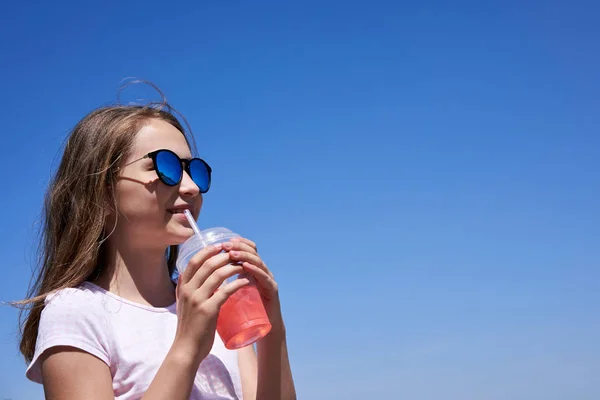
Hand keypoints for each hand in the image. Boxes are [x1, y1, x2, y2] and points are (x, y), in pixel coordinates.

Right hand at [174, 243, 250, 362]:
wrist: (186, 349)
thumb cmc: (188, 328)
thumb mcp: (183, 304)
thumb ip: (188, 290)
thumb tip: (196, 277)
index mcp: (182, 287)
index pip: (193, 261)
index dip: (207, 251)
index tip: (219, 246)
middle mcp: (188, 290)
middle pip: (207, 264)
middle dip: (224, 256)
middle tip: (236, 254)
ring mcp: (197, 299)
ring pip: (218, 274)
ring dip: (233, 267)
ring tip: (244, 266)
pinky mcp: (208, 310)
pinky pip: (226, 291)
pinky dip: (237, 283)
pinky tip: (245, 281)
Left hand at [223, 237, 284, 333]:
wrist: (260, 331)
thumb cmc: (244, 313)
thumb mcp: (232, 293)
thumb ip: (223, 282)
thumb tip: (202, 274)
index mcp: (252, 270)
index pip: (247, 249)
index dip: (237, 243)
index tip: (222, 241)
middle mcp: (261, 271)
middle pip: (252, 252)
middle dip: (238, 247)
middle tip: (225, 245)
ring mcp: (268, 279)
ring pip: (258, 262)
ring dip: (244, 256)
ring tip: (232, 255)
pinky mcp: (272, 290)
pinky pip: (264, 277)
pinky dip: (255, 270)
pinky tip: (246, 267)